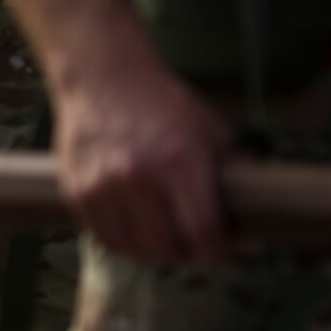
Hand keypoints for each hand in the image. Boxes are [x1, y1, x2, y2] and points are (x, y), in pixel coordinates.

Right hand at [53, 51, 234, 263]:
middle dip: (188, 252)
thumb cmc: (161, 103)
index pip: (203, 233)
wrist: (102, 78)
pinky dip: (125, 243)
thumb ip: (232, 173)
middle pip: (168, 248)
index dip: (218, 251)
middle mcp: (137, 178)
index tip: (223, 249)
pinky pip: (105, 238)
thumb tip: (254, 218)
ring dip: (156, 252)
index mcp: (178, 162)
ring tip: (167, 239)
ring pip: (135, 249)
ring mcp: (101, 187)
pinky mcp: (76, 192)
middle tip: (196, 244)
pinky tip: (137, 231)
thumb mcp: (209, 130)